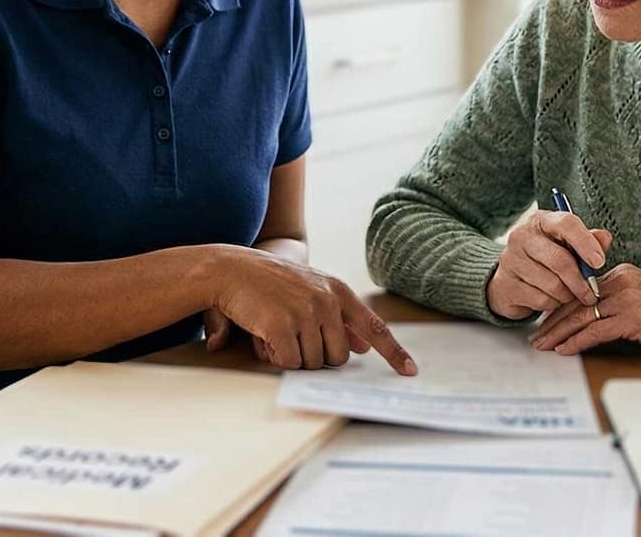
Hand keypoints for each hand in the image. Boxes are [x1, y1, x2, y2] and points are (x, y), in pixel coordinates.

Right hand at [205, 246, 416, 374]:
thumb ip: (339, 317)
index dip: (393, 352)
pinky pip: (289, 363)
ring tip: (275, 330)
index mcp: (338, 291)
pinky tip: (264, 335)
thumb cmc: (270, 282)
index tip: (410, 371)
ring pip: (313, 363)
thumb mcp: (311, 290)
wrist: (230, 269)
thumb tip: (362, 347)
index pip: (374, 326)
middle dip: (317, 356)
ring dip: (293, 356)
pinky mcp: (282, 326)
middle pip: (339, 356)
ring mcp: (306, 313)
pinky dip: (275, 357)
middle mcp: (327, 301)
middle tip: (294, 336)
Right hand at [487, 210, 612, 320]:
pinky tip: (551, 298)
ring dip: (567, 294)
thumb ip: (588, 240)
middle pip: (560, 260)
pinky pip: (541, 300)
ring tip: (569, 293)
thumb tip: (605, 238)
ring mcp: (511, 261)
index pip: (566, 224)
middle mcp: (522, 236)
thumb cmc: (546, 257)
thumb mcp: (567, 244)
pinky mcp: (506, 285)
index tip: (599, 262)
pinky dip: (553, 304)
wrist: (510, 277)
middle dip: (580, 281)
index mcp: (541, 221)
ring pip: (552, 284)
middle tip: (591, 292)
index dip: (585, 243)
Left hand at [527, 263, 640, 356]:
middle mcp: (621, 282)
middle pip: (576, 301)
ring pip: (581, 316)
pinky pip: (596, 331)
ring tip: (543, 345)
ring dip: (558, 333)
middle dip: (553, 320)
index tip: (547, 320)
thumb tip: (595, 318)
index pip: (581, 290)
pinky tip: (564, 350)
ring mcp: (625, 300)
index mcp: (622, 274)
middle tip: (536, 334)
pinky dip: (576, 341)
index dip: (561, 306)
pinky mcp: (631, 319)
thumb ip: (620, 300)